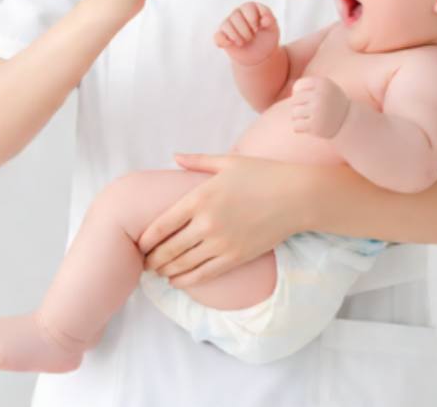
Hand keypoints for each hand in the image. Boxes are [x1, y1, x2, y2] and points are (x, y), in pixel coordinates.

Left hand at [137, 153, 308, 286]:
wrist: (296, 196)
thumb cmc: (263, 174)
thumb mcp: (228, 162)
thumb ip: (198, 161)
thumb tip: (174, 157)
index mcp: (201, 197)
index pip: (162, 225)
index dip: (146, 238)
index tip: (139, 244)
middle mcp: (207, 223)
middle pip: (169, 249)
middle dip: (152, 259)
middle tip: (144, 262)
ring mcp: (221, 243)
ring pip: (183, 265)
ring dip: (166, 271)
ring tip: (158, 272)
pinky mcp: (236, 258)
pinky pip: (204, 275)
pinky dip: (186, 280)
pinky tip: (178, 280)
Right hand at [213, 2, 279, 66]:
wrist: (261, 54)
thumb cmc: (267, 37)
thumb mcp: (273, 28)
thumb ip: (271, 20)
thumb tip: (265, 19)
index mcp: (250, 7)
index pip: (248, 7)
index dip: (253, 20)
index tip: (258, 29)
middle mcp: (237, 13)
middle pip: (236, 17)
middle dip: (246, 31)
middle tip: (251, 37)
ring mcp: (228, 24)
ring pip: (226, 25)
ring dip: (237, 37)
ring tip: (243, 42)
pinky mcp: (222, 36)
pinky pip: (218, 36)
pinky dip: (223, 41)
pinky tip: (231, 44)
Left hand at [290, 76, 350, 137]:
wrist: (348, 121)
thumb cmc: (332, 102)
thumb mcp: (325, 87)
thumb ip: (309, 85)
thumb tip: (293, 89)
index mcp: (322, 83)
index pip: (297, 86)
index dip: (297, 93)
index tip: (305, 99)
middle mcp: (320, 95)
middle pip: (295, 100)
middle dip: (297, 106)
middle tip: (306, 111)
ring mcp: (317, 110)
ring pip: (294, 113)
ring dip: (297, 117)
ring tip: (306, 119)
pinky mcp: (315, 125)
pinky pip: (296, 125)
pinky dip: (298, 127)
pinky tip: (306, 127)